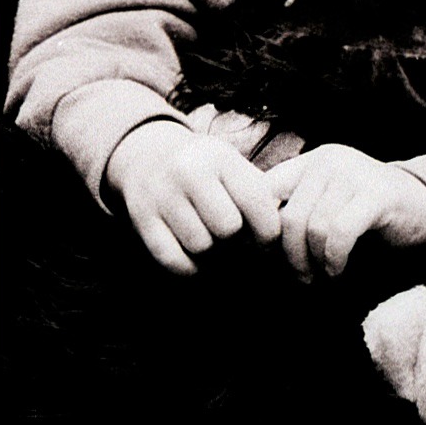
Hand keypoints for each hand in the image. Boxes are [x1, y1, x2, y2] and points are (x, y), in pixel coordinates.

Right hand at [105, 119, 281, 275]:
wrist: (149, 156)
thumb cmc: (207, 170)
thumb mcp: (233, 168)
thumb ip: (260, 195)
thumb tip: (284, 237)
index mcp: (221, 157)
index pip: (256, 202)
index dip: (268, 232)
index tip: (266, 242)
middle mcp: (189, 171)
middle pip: (227, 228)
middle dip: (236, 241)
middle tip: (235, 242)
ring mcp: (162, 194)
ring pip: (200, 247)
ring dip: (212, 255)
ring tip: (214, 244)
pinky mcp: (142, 218)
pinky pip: (173, 261)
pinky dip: (189, 269)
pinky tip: (195, 258)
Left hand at [264, 145, 425, 280]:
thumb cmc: (368, 214)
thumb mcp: (327, 204)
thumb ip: (296, 212)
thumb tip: (252, 245)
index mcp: (311, 161)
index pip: (265, 191)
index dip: (260, 230)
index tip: (268, 259)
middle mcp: (329, 161)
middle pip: (290, 217)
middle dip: (290, 257)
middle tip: (301, 277)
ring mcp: (355, 174)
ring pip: (314, 227)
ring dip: (314, 262)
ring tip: (321, 276)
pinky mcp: (377, 195)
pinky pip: (340, 233)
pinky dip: (334, 259)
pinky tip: (338, 270)